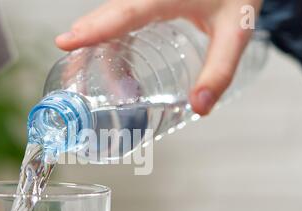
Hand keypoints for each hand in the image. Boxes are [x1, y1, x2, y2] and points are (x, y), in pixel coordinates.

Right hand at [56, 0, 262, 114]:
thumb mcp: (235, 31)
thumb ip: (219, 70)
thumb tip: (199, 108)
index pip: (125, 12)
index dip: (94, 28)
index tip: (66, 41)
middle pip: (108, 15)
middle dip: (86, 43)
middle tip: (71, 73)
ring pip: (111, 17)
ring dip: (98, 45)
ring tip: (92, 77)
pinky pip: (121, 18)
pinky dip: (112, 41)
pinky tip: (118, 65)